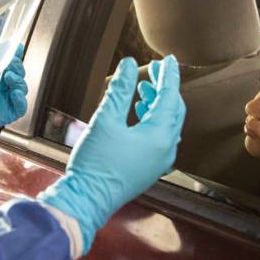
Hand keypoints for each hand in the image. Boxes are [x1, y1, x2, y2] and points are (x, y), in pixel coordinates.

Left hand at [0, 44, 27, 138]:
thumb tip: (9, 44)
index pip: (10, 62)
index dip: (15, 56)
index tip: (17, 50)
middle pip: (18, 75)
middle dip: (17, 67)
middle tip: (10, 64)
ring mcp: (1, 100)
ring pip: (21, 90)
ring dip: (19, 82)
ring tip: (9, 77)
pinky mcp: (2, 114)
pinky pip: (19, 108)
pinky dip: (21, 101)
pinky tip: (15, 93)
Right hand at [38, 55, 185, 254]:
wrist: (87, 200)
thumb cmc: (96, 163)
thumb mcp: (106, 120)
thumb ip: (120, 90)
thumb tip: (130, 65)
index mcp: (160, 136)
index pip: (170, 96)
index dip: (169, 75)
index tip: (169, 59)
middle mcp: (166, 149)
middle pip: (173, 110)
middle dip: (164, 88)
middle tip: (156, 70)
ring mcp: (160, 161)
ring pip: (167, 124)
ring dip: (157, 103)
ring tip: (144, 88)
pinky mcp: (150, 168)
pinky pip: (160, 138)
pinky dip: (152, 120)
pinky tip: (137, 112)